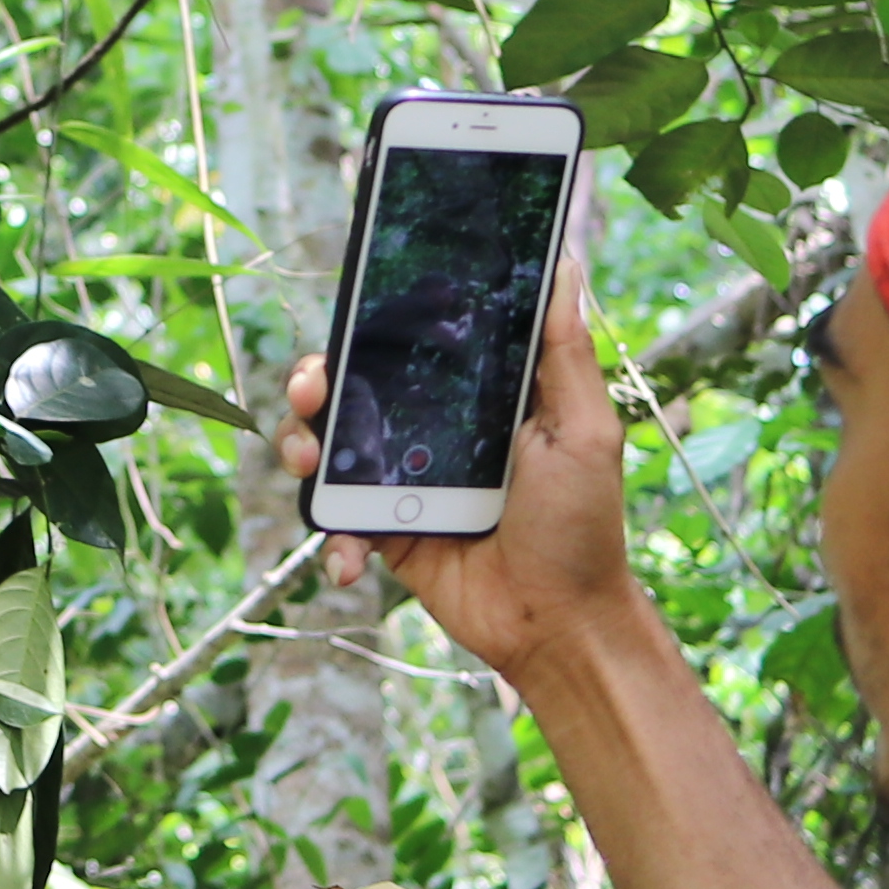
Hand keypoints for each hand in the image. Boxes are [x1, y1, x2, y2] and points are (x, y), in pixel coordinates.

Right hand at [278, 270, 651, 684]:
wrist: (558, 624)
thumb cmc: (582, 527)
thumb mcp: (585, 430)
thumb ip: (565, 352)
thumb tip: (563, 264)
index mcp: (480, 398)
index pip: (417, 344)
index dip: (377, 325)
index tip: (353, 316)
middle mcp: (436, 432)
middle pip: (358, 387)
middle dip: (318, 379)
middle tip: (311, 389)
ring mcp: (405, 482)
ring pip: (332, 446)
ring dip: (303, 444)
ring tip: (304, 460)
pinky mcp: (386, 533)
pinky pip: (337, 521)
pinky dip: (331, 538)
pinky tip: (348, 558)